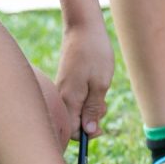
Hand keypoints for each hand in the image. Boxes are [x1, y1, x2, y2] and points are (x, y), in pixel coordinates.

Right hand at [56, 16, 112, 137]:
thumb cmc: (94, 54)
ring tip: (101, 92)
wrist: (83, 28)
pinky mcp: (66, 83)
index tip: (100, 126)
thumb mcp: (100, 84)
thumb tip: (88, 132)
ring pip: (75, 111)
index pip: (72, 131)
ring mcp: (63, 89)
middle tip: (103, 105)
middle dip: (90, 121)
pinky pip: (75, 100)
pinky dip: (87, 99)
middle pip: (73, 123)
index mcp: (69, 100)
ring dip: (90, 109)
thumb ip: (92, 109)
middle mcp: (62, 97)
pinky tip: (95, 86)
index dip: (86, 135)